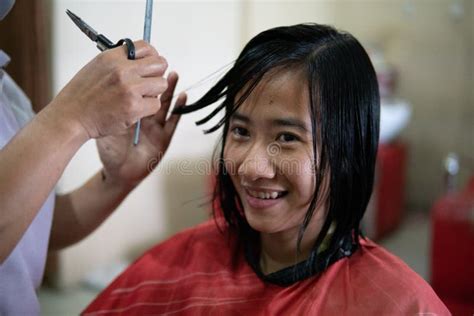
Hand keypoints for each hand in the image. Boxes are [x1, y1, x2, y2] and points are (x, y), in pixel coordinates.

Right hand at [49, 40, 167, 139]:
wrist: (71, 116)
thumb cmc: (82, 95)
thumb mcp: (97, 67)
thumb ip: (119, 62)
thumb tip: (141, 61)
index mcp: (112, 57)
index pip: (146, 47)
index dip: (152, 56)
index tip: (149, 65)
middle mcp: (122, 70)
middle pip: (160, 64)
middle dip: (157, 74)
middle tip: (149, 83)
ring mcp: (129, 88)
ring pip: (161, 84)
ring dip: (154, 92)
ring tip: (140, 97)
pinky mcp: (134, 107)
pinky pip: (156, 104)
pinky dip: (148, 108)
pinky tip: (135, 109)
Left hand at [96, 72, 185, 187]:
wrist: (112, 169)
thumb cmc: (106, 145)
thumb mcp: (103, 118)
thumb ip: (109, 100)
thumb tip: (109, 75)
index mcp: (130, 107)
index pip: (138, 85)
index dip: (141, 73)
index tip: (139, 61)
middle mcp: (144, 114)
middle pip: (155, 90)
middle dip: (157, 77)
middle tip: (157, 65)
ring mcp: (154, 126)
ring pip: (166, 102)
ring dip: (171, 87)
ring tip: (173, 74)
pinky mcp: (163, 139)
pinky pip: (173, 121)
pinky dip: (179, 109)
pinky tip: (183, 96)